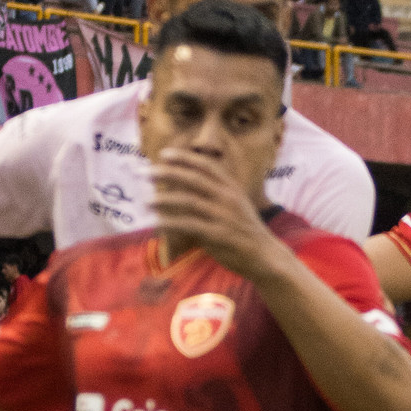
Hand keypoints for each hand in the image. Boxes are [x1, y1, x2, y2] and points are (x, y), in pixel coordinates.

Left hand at [150, 151, 280, 280]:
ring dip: (164, 200)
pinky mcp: (219, 235)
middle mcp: (228, 198)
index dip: (184, 158)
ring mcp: (224, 216)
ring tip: (145, 201)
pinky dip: (170, 223)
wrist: (265, 256)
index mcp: (232, 188)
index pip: (206, 166)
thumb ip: (214, 195)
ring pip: (188, 201)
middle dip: (167, 173)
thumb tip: (184, 186)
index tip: (164, 154)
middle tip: (145, 171)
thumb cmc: (245, 231)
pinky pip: (189, 225)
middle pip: (193, 179)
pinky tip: (156, 223)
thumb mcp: (235, 206)